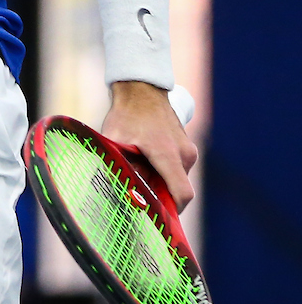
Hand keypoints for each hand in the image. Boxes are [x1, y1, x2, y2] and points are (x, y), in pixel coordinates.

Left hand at [101, 81, 197, 210]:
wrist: (141, 88)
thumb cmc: (126, 114)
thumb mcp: (115, 140)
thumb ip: (118, 164)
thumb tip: (118, 189)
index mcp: (168, 154)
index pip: (182, 194)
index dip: (171, 211)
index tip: (157, 215)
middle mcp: (184, 154)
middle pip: (178, 188)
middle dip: (161, 195)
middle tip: (139, 194)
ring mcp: (187, 148)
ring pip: (177, 177)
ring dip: (161, 181)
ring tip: (139, 172)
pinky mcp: (185, 145)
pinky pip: (177, 167)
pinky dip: (164, 171)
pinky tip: (145, 162)